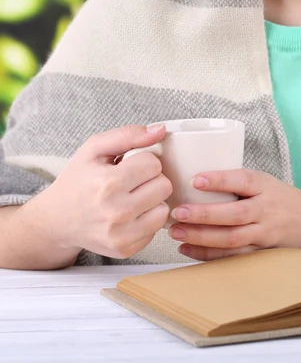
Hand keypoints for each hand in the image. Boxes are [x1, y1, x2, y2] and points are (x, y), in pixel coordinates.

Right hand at [30, 124, 172, 259]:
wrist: (57, 220)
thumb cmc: (78, 181)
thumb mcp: (94, 149)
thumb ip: (128, 135)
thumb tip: (160, 130)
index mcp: (108, 183)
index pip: (154, 164)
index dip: (143, 162)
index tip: (129, 167)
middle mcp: (116, 212)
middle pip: (164, 186)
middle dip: (151, 180)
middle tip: (132, 183)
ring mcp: (121, 234)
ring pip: (165, 209)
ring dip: (153, 202)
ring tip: (132, 198)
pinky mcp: (126, 249)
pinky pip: (156, 229)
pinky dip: (147, 220)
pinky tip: (130, 215)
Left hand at [168, 169, 300, 260]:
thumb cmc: (284, 199)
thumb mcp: (266, 182)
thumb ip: (238, 184)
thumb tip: (192, 181)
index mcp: (266, 187)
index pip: (243, 181)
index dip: (220, 180)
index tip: (195, 179)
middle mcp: (267, 210)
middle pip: (235, 214)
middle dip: (204, 215)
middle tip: (178, 212)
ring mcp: (266, 233)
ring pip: (232, 239)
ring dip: (202, 238)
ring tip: (177, 233)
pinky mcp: (262, 252)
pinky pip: (233, 256)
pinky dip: (209, 255)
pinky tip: (188, 249)